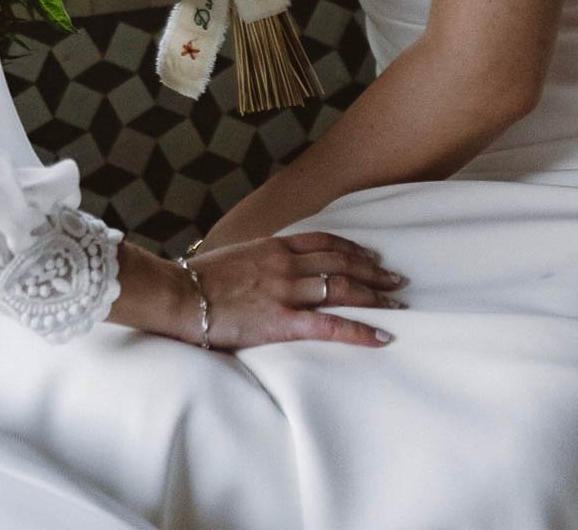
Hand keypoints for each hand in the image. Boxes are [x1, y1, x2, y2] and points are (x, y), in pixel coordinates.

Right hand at [183, 230, 405, 349]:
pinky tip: (382, 336)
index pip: (324, 242)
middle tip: (397, 278)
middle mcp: (287, 264)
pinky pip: (331, 324)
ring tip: (397, 301)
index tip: (371, 255)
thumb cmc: (199, 279)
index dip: (352, 248)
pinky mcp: (283, 320)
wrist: (180, 295)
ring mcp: (287, 290)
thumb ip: (258, 258)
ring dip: (375, 294)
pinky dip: (361, 329)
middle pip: (341, 262)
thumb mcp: (234, 256)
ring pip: (343, 288)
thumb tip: (267, 263)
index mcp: (274, 247)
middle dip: (373, 270)